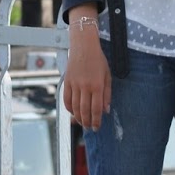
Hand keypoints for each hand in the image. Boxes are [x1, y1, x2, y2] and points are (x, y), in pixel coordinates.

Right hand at [62, 11, 110, 130]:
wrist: (83, 46)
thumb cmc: (98, 60)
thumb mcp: (107, 75)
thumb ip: (107, 94)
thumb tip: (106, 110)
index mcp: (97, 85)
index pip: (96, 109)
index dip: (97, 120)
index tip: (97, 127)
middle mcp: (85, 86)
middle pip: (85, 110)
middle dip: (88, 122)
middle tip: (90, 128)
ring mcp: (74, 84)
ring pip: (75, 107)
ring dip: (78, 117)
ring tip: (82, 123)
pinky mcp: (66, 82)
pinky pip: (66, 99)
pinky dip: (69, 108)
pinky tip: (73, 112)